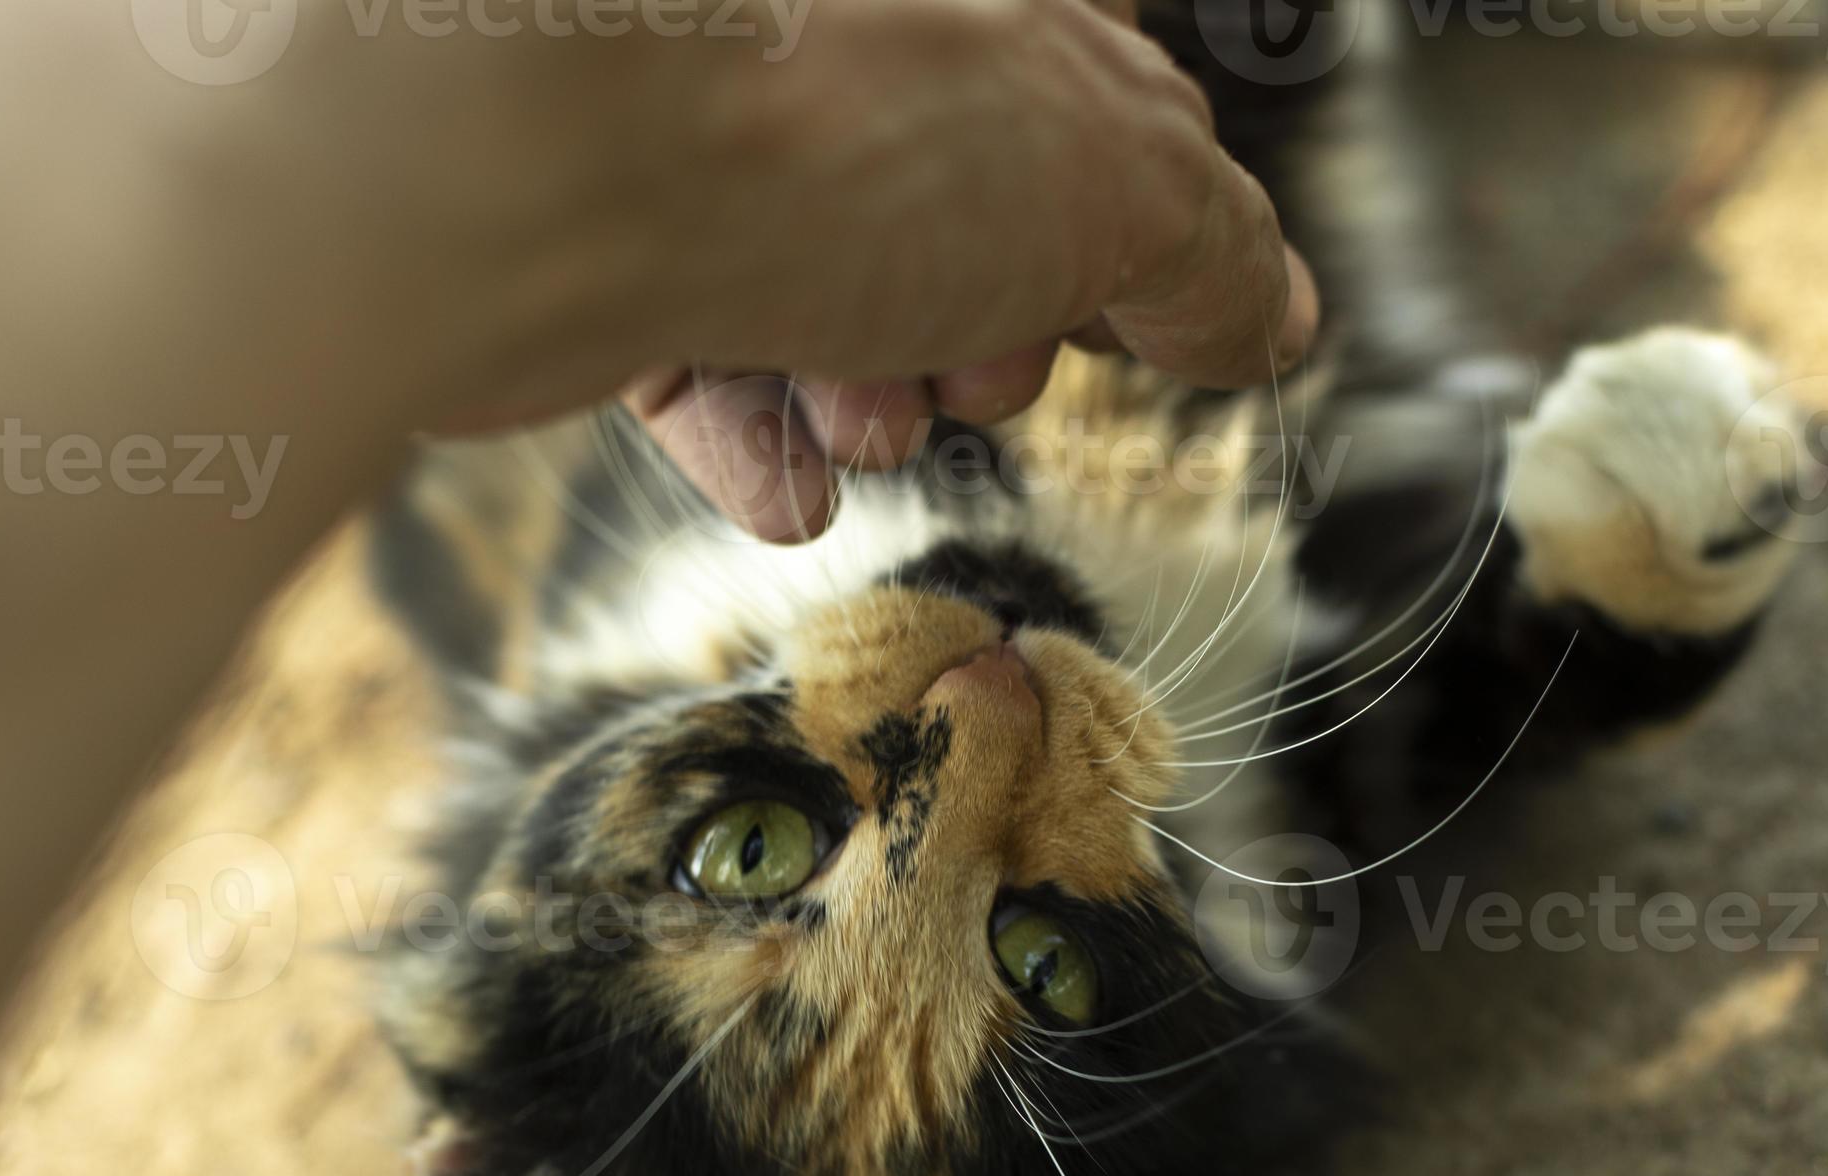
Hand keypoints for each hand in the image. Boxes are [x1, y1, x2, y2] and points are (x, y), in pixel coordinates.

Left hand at [604, 0, 1320, 539]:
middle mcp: (845, 38)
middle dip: (987, 330)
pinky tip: (786, 479)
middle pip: (966, 220)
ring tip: (856, 413)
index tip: (1115, 313)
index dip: (1119, 224)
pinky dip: (756, 437)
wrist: (556, 158)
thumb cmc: (850, 121)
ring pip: (832, 300)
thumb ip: (1206, 254)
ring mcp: (712, 137)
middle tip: (971, 356)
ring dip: (873, 400)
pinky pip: (703, 361)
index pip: (1096, 101)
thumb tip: (1270, 315)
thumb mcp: (1122, 181)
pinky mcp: (603, 235)